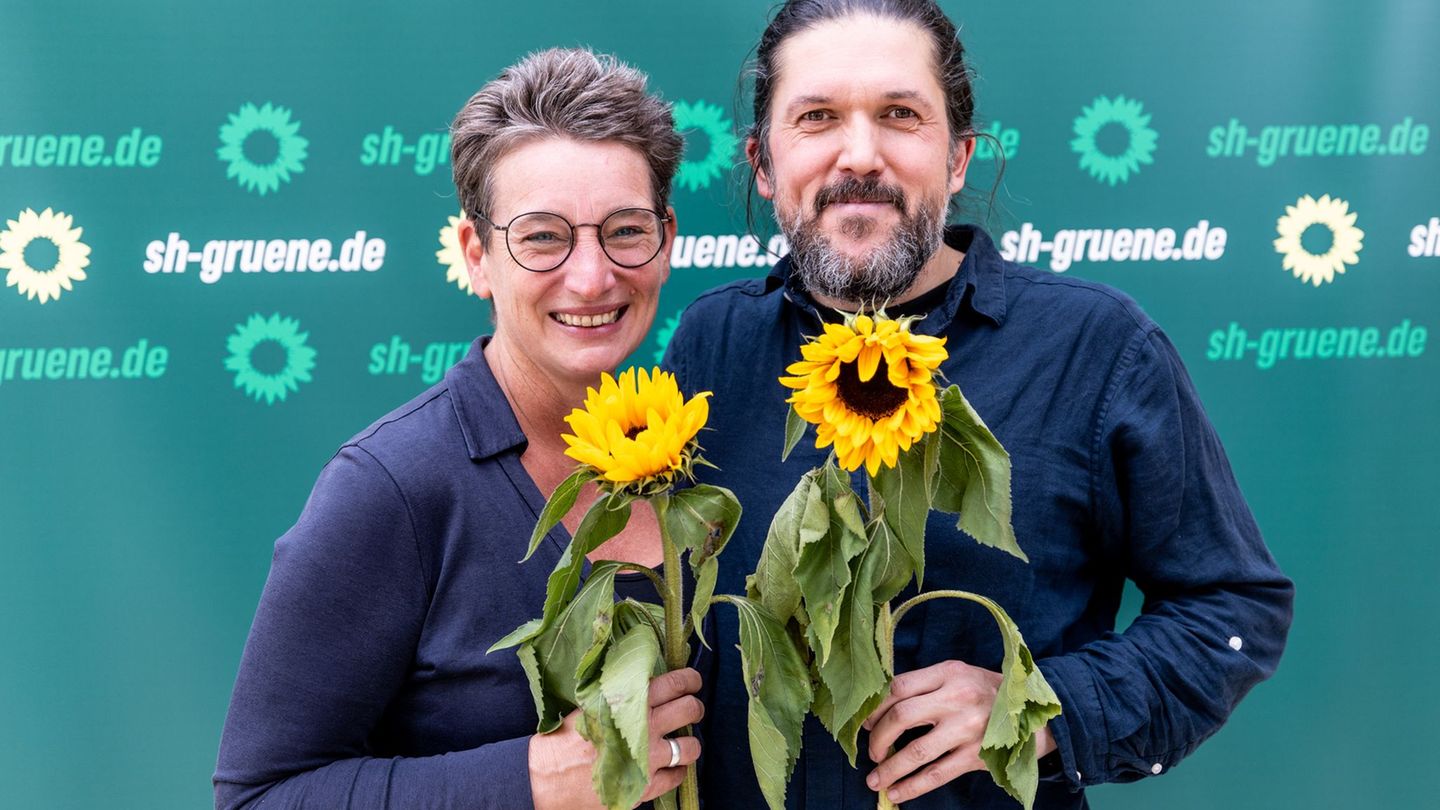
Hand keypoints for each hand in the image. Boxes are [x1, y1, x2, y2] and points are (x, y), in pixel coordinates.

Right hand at [529, 667, 703, 809]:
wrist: (546, 776)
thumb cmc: (566, 737)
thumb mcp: (591, 704)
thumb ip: (621, 693)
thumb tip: (646, 680)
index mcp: (629, 701)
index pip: (675, 682)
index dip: (690, 681)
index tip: (692, 683)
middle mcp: (644, 727)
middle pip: (690, 709)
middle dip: (694, 708)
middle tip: (690, 710)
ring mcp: (647, 758)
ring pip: (691, 746)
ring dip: (689, 743)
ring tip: (682, 742)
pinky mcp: (645, 786)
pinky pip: (677, 777)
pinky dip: (677, 772)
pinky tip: (670, 768)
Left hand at [861, 660, 1000, 803]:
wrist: (1032, 713)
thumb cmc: (985, 692)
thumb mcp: (958, 675)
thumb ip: (925, 685)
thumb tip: (881, 707)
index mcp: (949, 673)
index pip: (899, 687)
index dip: (876, 707)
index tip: (866, 722)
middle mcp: (957, 698)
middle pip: (902, 717)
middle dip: (878, 737)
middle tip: (872, 751)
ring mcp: (967, 729)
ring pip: (916, 752)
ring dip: (889, 769)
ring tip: (875, 780)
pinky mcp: (976, 756)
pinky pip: (937, 774)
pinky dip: (912, 786)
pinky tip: (896, 793)